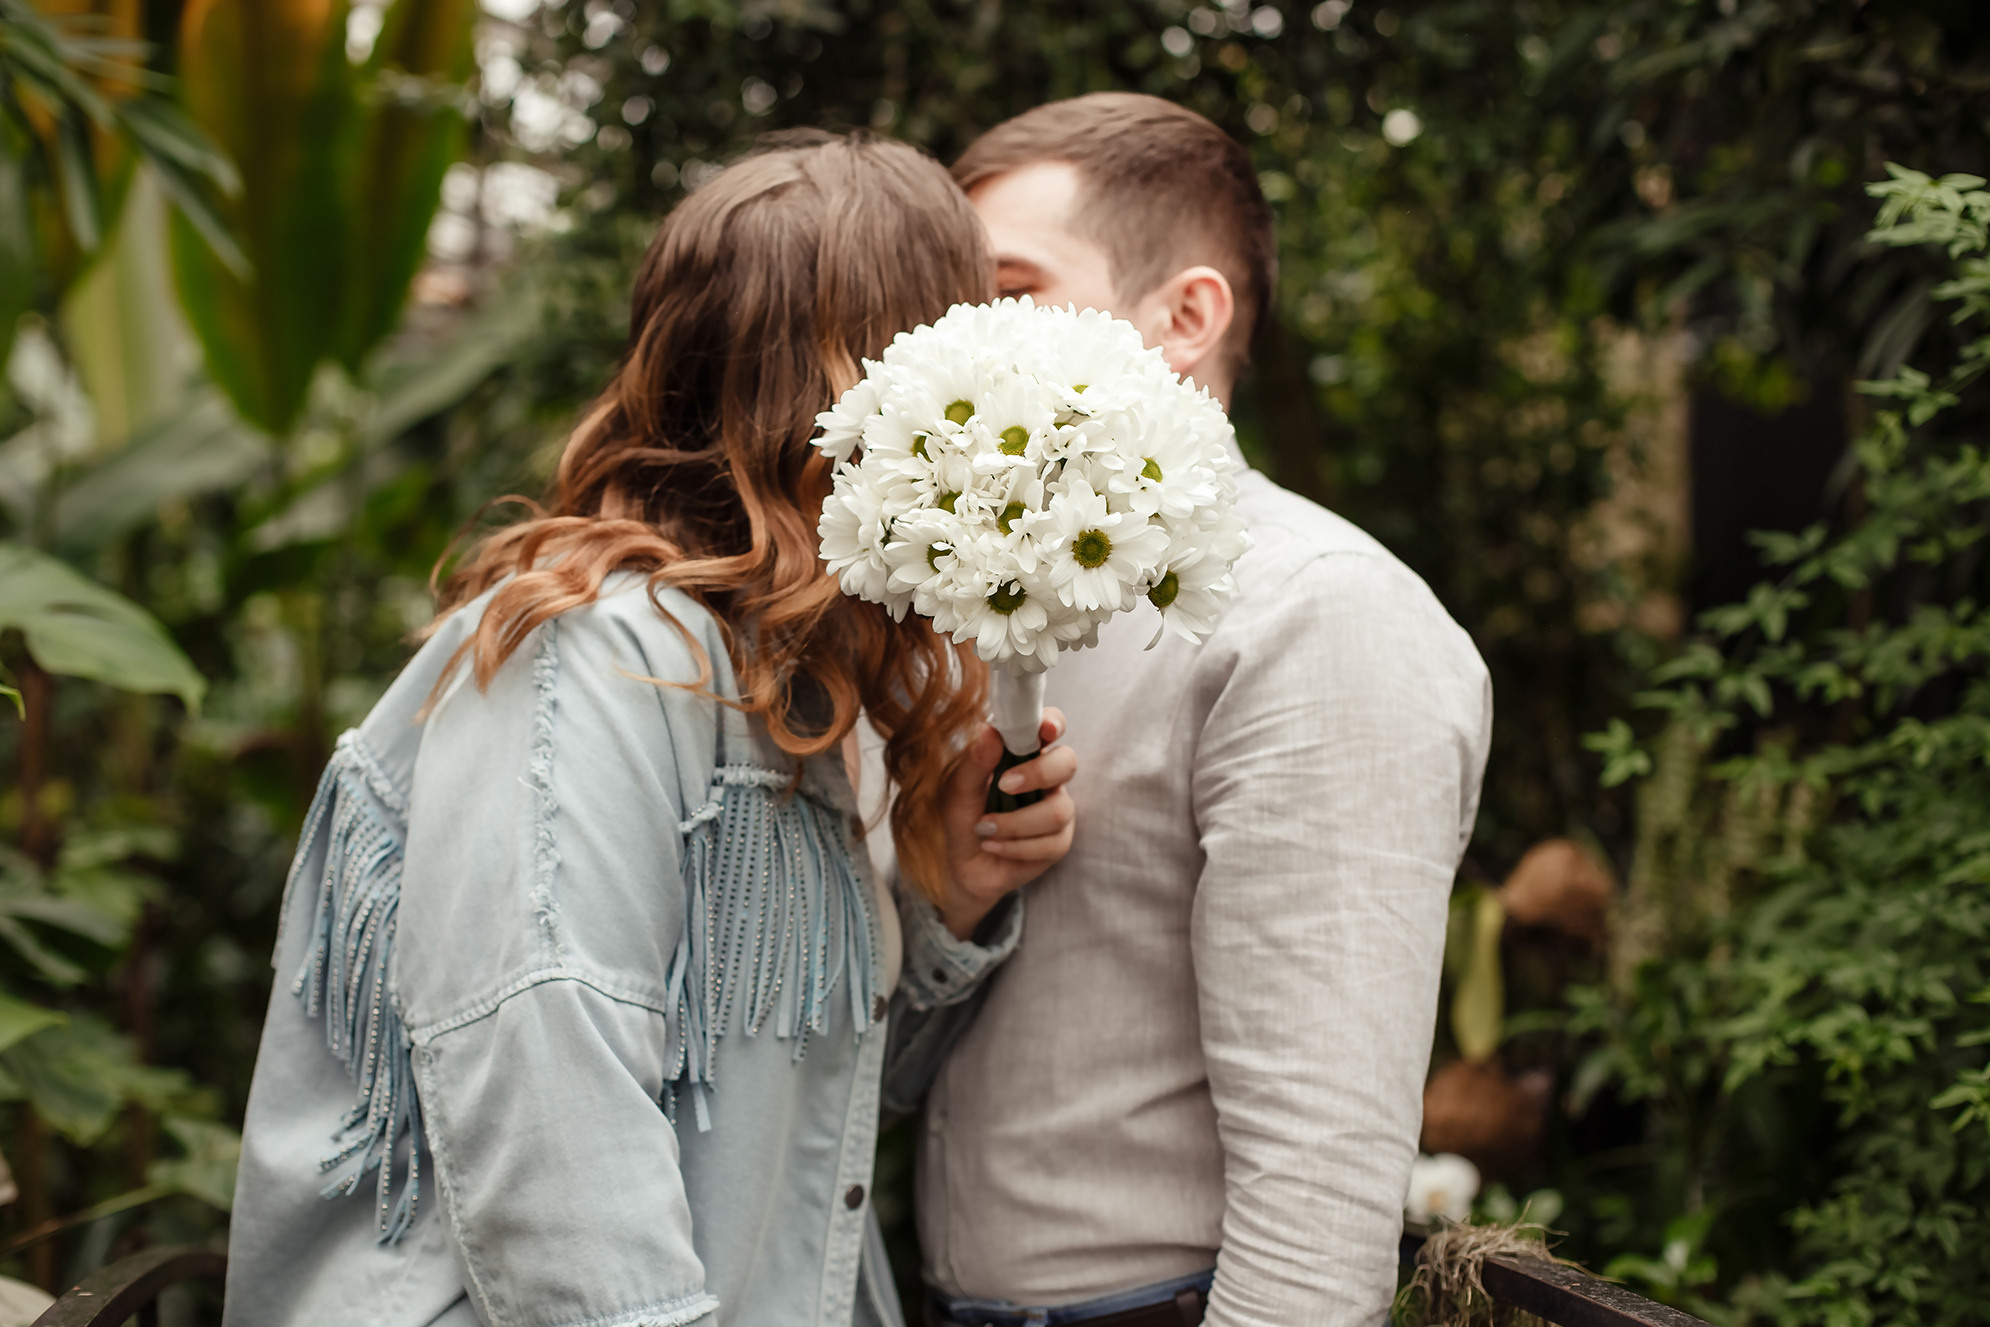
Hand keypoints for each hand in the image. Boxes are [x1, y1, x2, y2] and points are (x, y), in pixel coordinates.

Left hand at [937, 709, 1075, 939]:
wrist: (960, 865)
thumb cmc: (962, 817)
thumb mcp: (957, 789)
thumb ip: (975, 761)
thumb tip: (988, 729)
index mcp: (1024, 754)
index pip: (1051, 726)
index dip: (1053, 722)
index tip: (1044, 728)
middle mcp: (1047, 778)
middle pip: (1067, 763)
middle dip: (1038, 773)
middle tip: (1004, 784)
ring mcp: (1056, 809)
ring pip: (1057, 811)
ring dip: (1014, 823)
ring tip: (983, 828)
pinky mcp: (1058, 842)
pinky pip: (1050, 844)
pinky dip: (1015, 847)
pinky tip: (993, 846)